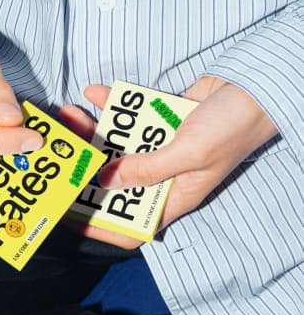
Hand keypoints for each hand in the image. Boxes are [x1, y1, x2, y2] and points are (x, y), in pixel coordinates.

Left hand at [60, 77, 277, 248]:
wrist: (253, 88)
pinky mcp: (156, 121)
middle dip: (85, 169)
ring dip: (92, 131)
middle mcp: (160, 176)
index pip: (130, 226)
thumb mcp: (190, 155)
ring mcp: (157, 147)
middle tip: (62, 153)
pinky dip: (112, 104)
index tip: (68, 213)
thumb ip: (147, 168)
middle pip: (114, 181)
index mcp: (172, 196)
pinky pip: (127, 116)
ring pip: (115, 146)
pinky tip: (95, 92)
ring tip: (70, 115)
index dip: (99, 226)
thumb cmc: (232, 128)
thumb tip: (106, 180)